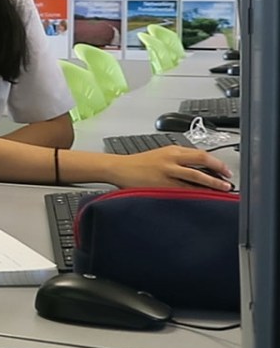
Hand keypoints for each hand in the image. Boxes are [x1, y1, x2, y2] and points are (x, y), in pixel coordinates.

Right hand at [115, 146, 232, 190]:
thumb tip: (198, 168)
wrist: (119, 168)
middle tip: (228, 178)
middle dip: (218, 169)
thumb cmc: (138, 164)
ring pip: (196, 176)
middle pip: (201, 160)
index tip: (224, 170)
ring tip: (222, 188)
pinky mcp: (162, 184)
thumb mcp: (160, 156)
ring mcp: (167, 171)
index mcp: (172, 150)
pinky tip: (203, 197)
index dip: (216, 162)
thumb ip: (177, 159)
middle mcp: (171, 158)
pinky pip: (184, 189)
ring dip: (212, 183)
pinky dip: (196, 193)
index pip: (200, 154)